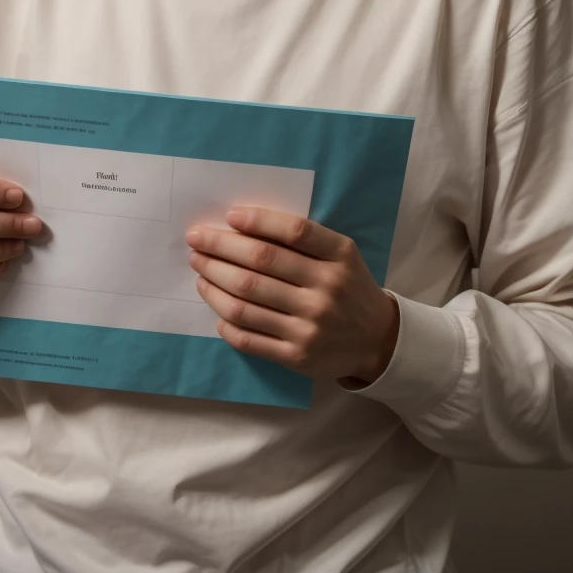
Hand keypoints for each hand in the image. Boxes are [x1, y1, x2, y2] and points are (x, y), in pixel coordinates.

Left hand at [185, 207, 398, 383]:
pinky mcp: (297, 356)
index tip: (229, 215)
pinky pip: (250, 338)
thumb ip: (303, 239)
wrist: (376, 340)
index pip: (294, 232)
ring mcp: (310, 326)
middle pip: (261, 264)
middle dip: (220, 249)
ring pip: (247, 301)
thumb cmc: (348, 286)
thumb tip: (243, 225)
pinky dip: (226, 321)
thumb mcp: (340, 254)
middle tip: (196, 240)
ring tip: (199, 271)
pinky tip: (216, 309)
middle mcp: (326, 291)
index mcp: (339, 257)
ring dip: (214, 282)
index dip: (258, 221)